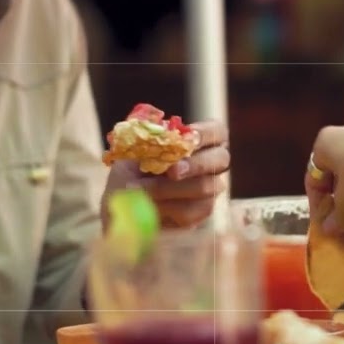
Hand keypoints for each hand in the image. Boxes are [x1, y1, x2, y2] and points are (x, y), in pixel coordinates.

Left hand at [103, 119, 230, 228]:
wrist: (122, 206)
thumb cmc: (132, 172)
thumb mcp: (134, 154)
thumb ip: (149, 145)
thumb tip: (158, 137)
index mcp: (200, 141)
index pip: (216, 131)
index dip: (206, 133)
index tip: (187, 138)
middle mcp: (212, 164)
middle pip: (221, 159)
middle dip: (195, 164)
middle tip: (172, 172)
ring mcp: (210, 189)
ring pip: (204, 187)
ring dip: (169, 188)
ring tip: (139, 188)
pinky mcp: (200, 213)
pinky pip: (191, 211)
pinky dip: (166, 207)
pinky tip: (147, 204)